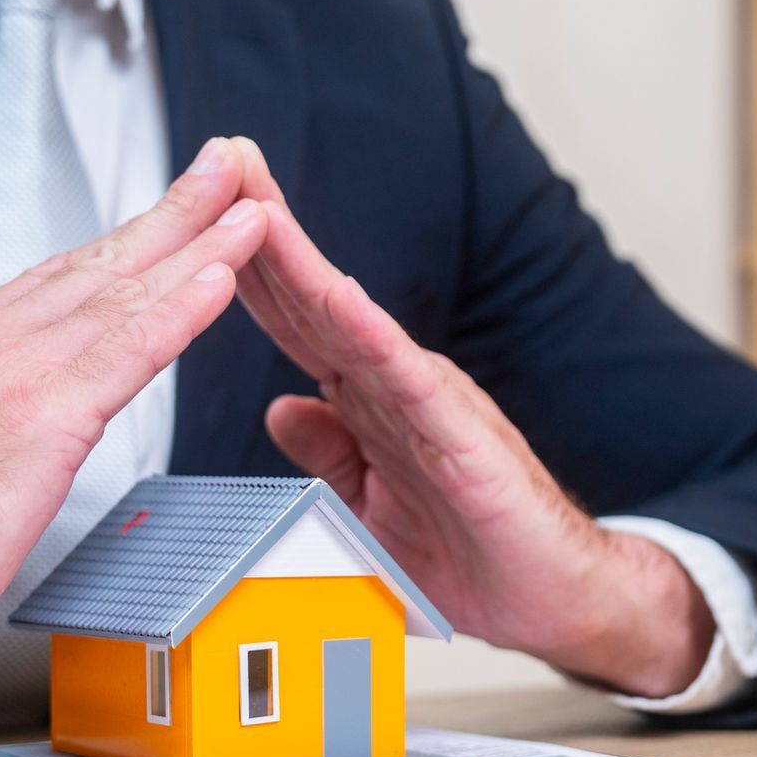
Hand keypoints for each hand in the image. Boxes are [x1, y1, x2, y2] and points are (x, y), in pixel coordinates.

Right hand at [0, 138, 270, 756]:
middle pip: (92, 266)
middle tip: (223, 169)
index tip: (163, 217)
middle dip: (166, 214)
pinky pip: (127, 349)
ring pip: (119, 293)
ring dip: (194, 243)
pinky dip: (179, 306)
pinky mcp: (35, 421)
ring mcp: (3, 377)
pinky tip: (219, 275)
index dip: (117, 247)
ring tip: (246, 206)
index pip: (50, 287)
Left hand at [232, 181, 715, 699]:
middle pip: (315, 297)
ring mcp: (430, 404)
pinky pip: (408, 380)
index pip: (298, 322)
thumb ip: (329, 457)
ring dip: (301, 258)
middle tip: (220, 157)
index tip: (199, 209)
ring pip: (352, 320)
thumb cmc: (477, 555)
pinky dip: (370, 334)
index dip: (245, 266)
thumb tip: (281, 410)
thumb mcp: (371, 510)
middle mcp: (399, 385)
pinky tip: (336, 293)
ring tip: (256, 198)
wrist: (556, 599)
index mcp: (373, 402)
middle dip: (262, 227)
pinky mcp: (462, 438)